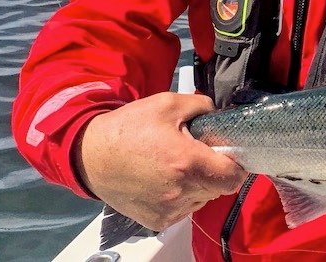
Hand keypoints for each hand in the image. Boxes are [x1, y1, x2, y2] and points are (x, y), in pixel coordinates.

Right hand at [75, 92, 247, 230]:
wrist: (91, 155)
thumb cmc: (128, 128)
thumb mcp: (167, 103)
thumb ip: (202, 106)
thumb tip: (220, 116)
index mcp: (187, 162)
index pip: (234, 176)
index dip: (235, 164)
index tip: (224, 153)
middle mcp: (180, 192)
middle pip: (219, 188)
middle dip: (214, 171)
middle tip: (194, 153)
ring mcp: (169, 210)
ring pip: (202, 199)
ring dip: (198, 184)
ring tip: (174, 165)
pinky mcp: (157, 221)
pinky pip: (184, 209)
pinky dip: (181, 196)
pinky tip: (163, 179)